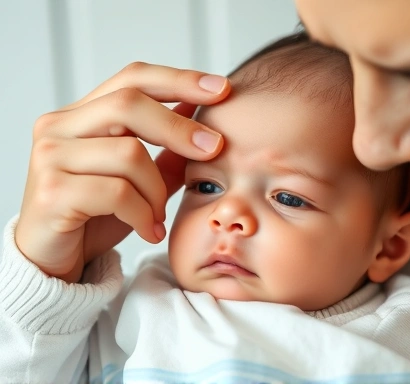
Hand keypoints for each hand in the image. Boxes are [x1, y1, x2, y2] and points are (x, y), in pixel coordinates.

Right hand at [15, 62, 230, 282]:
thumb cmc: (97, 215)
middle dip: (180, 126)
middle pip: (129, 103)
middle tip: (214, 148)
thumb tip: (199, 112)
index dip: (180, 79)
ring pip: (129, 153)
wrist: (56, 260)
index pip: (133, 78)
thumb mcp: (142, 179)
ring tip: (159, 215)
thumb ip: (168, 148)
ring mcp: (51, 157)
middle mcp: (60, 127)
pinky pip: (117, 192)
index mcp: (81, 115)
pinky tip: (149, 230)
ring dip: (157, 190)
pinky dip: (144, 214)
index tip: (222, 88)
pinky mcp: (52, 192)